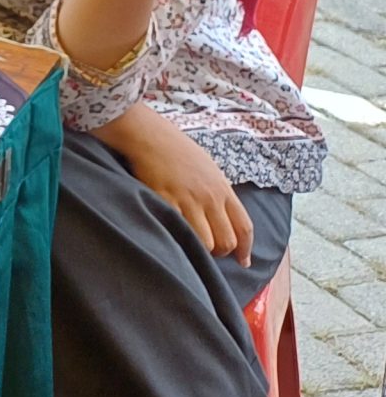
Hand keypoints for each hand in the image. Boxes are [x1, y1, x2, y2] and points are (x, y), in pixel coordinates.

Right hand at [99, 104, 253, 263]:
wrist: (151, 136)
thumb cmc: (178, 151)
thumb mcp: (209, 169)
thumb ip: (219, 193)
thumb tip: (225, 216)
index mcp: (223, 189)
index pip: (244, 227)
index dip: (246, 249)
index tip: (243, 261)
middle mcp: (210, 198)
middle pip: (227, 241)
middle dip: (221, 252)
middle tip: (210, 250)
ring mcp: (188, 201)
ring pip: (206, 243)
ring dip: (200, 250)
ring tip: (192, 245)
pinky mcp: (167, 203)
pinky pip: (180, 232)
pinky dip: (180, 240)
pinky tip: (174, 237)